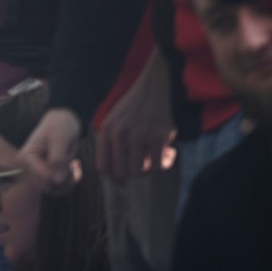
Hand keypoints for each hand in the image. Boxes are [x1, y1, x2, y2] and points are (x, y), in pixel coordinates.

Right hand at [18, 107, 84, 192]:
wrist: (64, 121)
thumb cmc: (60, 126)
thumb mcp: (59, 140)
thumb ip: (57, 160)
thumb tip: (57, 181)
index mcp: (26, 157)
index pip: (42, 178)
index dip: (59, 175)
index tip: (72, 165)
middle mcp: (28, 167)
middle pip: (47, 186)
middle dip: (64, 178)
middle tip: (75, 165)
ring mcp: (38, 172)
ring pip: (54, 189)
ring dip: (68, 180)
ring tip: (76, 166)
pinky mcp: (46, 174)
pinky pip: (58, 187)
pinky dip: (69, 181)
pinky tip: (76, 170)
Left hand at [95, 50, 176, 180]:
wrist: (153, 87)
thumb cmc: (133, 109)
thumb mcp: (114, 122)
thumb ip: (111, 147)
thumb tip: (120, 183)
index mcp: (107, 129)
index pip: (103, 167)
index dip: (113, 177)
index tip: (124, 176)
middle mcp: (120, 133)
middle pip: (122, 173)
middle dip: (132, 174)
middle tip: (142, 164)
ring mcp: (139, 134)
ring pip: (139, 172)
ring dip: (148, 170)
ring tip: (153, 158)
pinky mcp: (159, 135)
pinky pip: (158, 166)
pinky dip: (163, 165)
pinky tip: (167, 154)